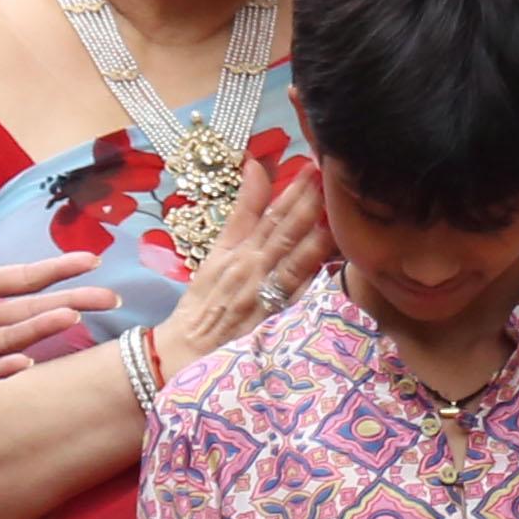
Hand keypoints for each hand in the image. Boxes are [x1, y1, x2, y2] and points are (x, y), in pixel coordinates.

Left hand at [0, 212, 111, 402]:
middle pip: (29, 310)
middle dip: (70, 302)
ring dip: (40, 330)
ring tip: (71, 317)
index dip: (56, 269)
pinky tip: (25, 360)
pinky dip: (0, 368)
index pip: (21, 278)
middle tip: (110, 297)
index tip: (92, 260)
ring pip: (10, 338)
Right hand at [153, 156, 329, 372]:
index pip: (266, 216)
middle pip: (281, 234)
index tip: (310, 166)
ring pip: (291, 264)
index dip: (289, 192)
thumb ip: (242, 213)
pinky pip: (293, 302)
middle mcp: (249, 270)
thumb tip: (255, 167)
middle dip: (305, 204)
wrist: (185, 353)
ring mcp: (261, 298)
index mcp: (236, 251)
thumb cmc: (205, 302)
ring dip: (312, 238)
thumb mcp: (216, 253)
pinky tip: (331, 267)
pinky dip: (310, 284)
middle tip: (327, 176)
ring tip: (334, 214)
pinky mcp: (270, 325)